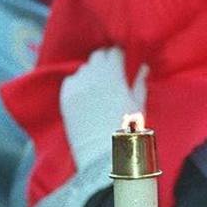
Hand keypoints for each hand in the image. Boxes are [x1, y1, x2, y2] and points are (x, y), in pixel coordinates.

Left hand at [59, 47, 146, 167]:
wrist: (102, 155)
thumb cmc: (127, 131)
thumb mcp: (138, 105)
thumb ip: (139, 82)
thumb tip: (142, 67)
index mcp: (113, 74)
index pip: (115, 51)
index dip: (120, 55)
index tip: (124, 62)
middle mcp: (93, 75)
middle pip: (98, 56)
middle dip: (106, 61)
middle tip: (112, 73)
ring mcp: (77, 85)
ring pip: (84, 68)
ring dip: (92, 71)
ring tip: (98, 85)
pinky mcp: (65, 97)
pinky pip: (71, 80)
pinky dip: (78, 83)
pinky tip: (85, 94)